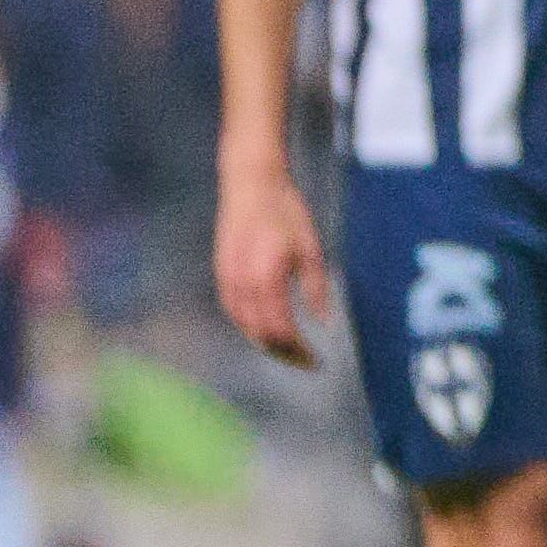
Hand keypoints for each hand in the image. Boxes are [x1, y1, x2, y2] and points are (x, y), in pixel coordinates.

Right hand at [214, 166, 332, 367]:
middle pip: (260, 333)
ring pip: (243, 325)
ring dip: (265, 342)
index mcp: (269, 276)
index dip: (298, 349)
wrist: (251, 185)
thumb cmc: (286, 212)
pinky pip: (232, 310)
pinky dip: (248, 326)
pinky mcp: (221, 272)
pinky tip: (264, 331)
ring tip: (288, 351)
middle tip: (305, 362)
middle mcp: (244, 281)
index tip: (316, 360)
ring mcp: (228, 277)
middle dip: (284, 352)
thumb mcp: (311, 249)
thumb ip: (316, 288)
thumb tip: (325, 322)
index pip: (281, 328)